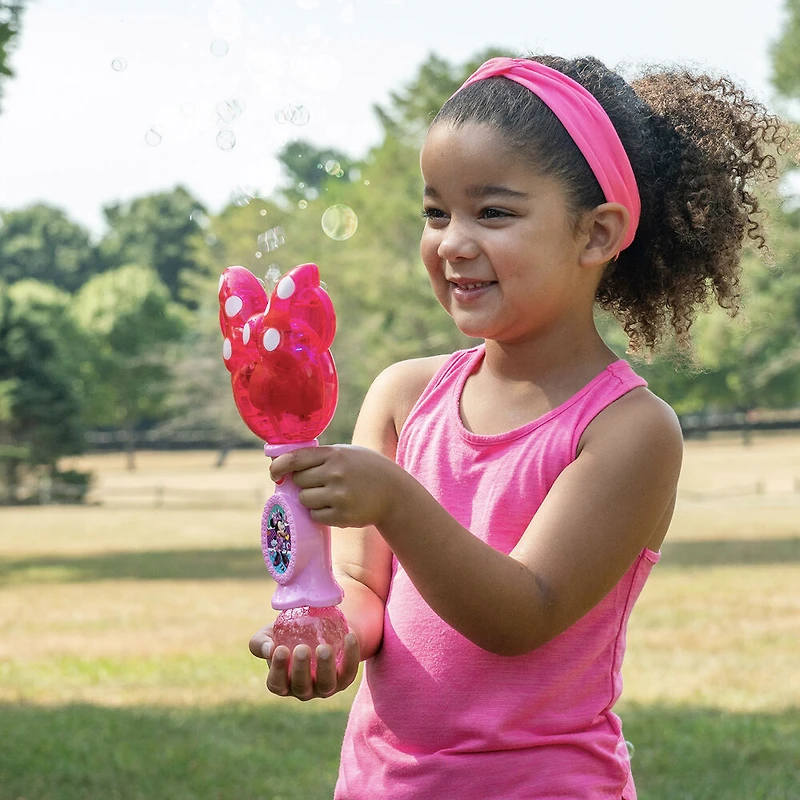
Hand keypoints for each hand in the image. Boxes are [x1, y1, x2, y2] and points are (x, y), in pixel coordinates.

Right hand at [249, 622, 360, 700]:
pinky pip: (349, 671)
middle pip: (302, 688)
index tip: (280, 649)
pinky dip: (351, 656)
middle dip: (301, 670)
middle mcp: (304, 690)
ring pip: (326, 684)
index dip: (277, 670)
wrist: (319, 627)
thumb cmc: (289, 633)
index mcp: (283, 682)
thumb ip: (261, 642)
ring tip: (324, 648)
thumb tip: (269, 648)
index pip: (277, 684)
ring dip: (325, 668)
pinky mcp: (345, 679)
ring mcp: (325, 687)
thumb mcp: (270, 634)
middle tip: (302, 649)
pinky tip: (349, 636)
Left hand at [269, 444, 404, 528]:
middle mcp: (335, 473)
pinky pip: (316, 515)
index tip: (275, 473)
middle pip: (299, 481)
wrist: (394, 492)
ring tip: (328, 495)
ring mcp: (339, 496)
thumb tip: (284, 464)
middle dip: (303, 483)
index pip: (295, 459)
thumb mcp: (347, 453)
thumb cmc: (366, 469)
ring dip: (311, 499)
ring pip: (305, 500)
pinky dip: (321, 513)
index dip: (279, 467)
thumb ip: (321, 456)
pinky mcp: (342, 515)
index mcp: (334, 454)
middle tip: (318, 483)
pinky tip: (336, 506)